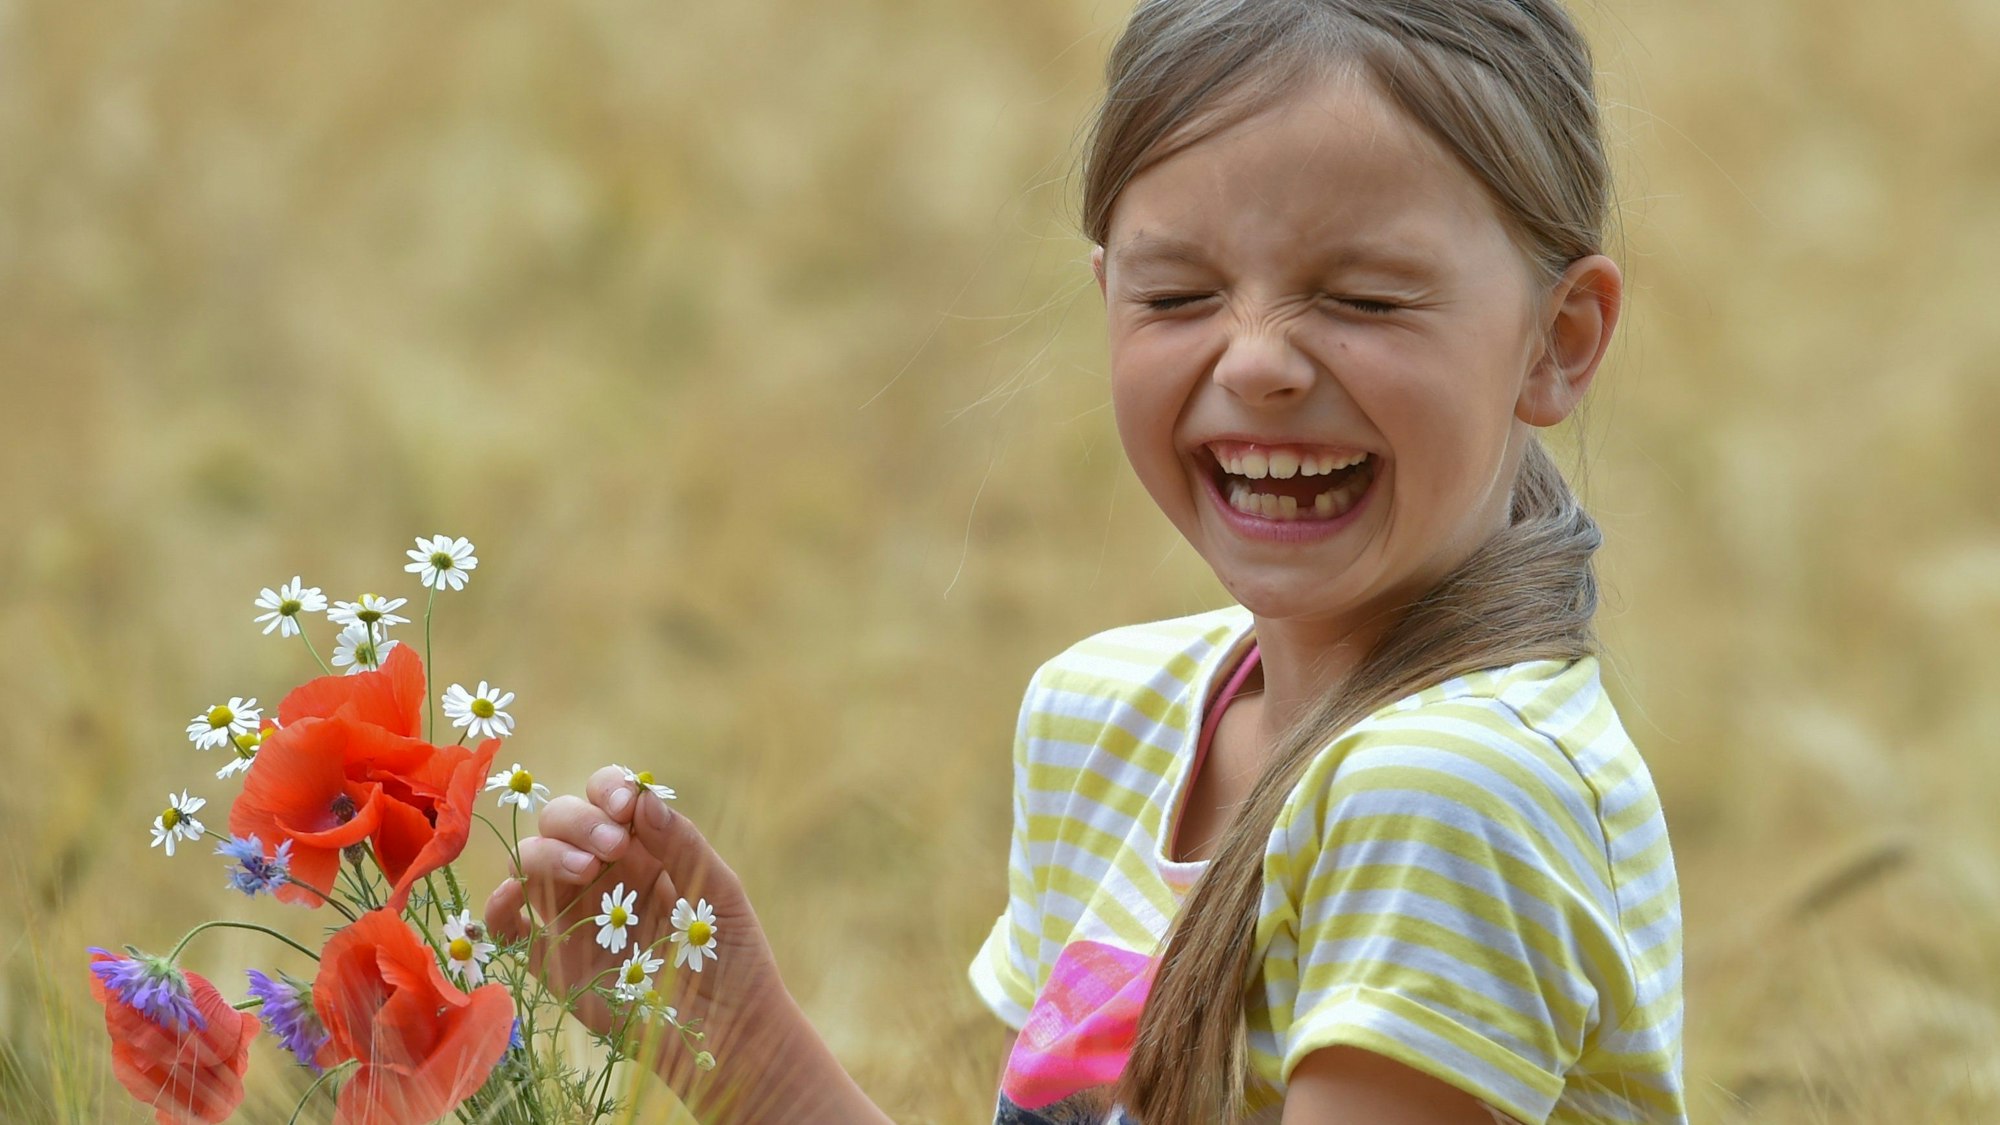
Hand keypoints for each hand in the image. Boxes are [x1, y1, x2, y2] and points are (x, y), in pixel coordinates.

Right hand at [483, 767, 791, 1099]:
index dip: (608, 790)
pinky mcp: (553, 960)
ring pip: (530, 861)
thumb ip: (682, 844)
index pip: (608, 797)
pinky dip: (499, 904)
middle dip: (579, 822)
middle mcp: (602, 873)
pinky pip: (508, 926)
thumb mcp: (719, 892)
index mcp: (644, 847)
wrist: (726, 1031)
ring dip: (545, 853)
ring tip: (586, 872)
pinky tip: (517, 898)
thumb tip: (642, 798)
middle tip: (611, 848)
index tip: (625, 807)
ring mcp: (573, 914)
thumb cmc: (732, 955)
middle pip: (560, 821)